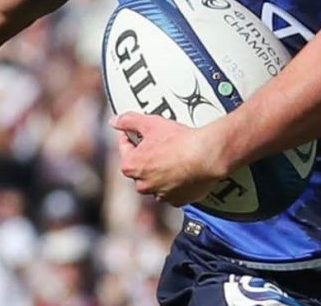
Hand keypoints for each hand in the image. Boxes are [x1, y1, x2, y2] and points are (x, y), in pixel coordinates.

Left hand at [112, 113, 231, 206]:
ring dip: (160, 174)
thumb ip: (129, 121)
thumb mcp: (151, 123)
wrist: (206, 155)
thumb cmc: (179, 140)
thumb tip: (114, 121)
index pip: (125, 148)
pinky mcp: (178, 200)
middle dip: (146, 158)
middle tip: (159, 144)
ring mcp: (160, 194)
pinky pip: (172, 192)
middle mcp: (143, 184)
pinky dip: (175, 184)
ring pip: (155, 183)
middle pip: (139, 169)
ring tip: (173, 158)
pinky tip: (183, 171)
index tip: (138, 132)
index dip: (131, 137)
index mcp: (132, 166)